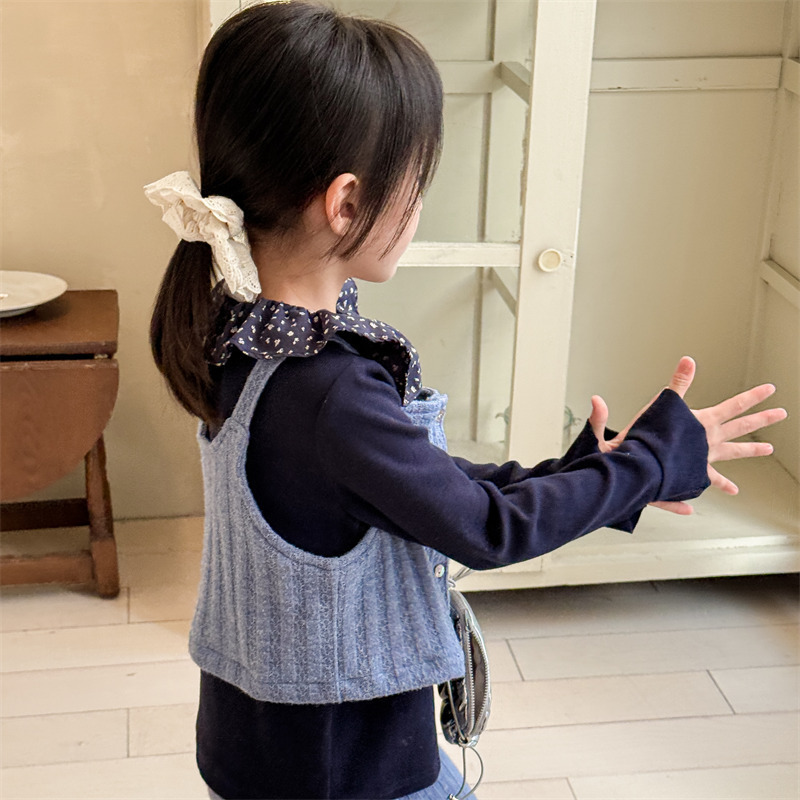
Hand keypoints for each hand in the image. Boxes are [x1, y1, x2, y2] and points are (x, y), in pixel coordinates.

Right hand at [588, 356, 787, 514]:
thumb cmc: (647, 437)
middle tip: (781, 413)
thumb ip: (678, 382)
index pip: (734, 406)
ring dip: (751, 450)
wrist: (641, 467)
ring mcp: (704, 459)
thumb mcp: (663, 404)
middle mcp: (709, 441)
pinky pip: (711, 480)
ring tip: (767, 449)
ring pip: (733, 453)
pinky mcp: (694, 475)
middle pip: (741, 428)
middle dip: (762, 419)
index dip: (753, 396)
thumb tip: (689, 360)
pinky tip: (733, 490)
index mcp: (703, 423)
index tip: (770, 389)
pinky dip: (721, 485)